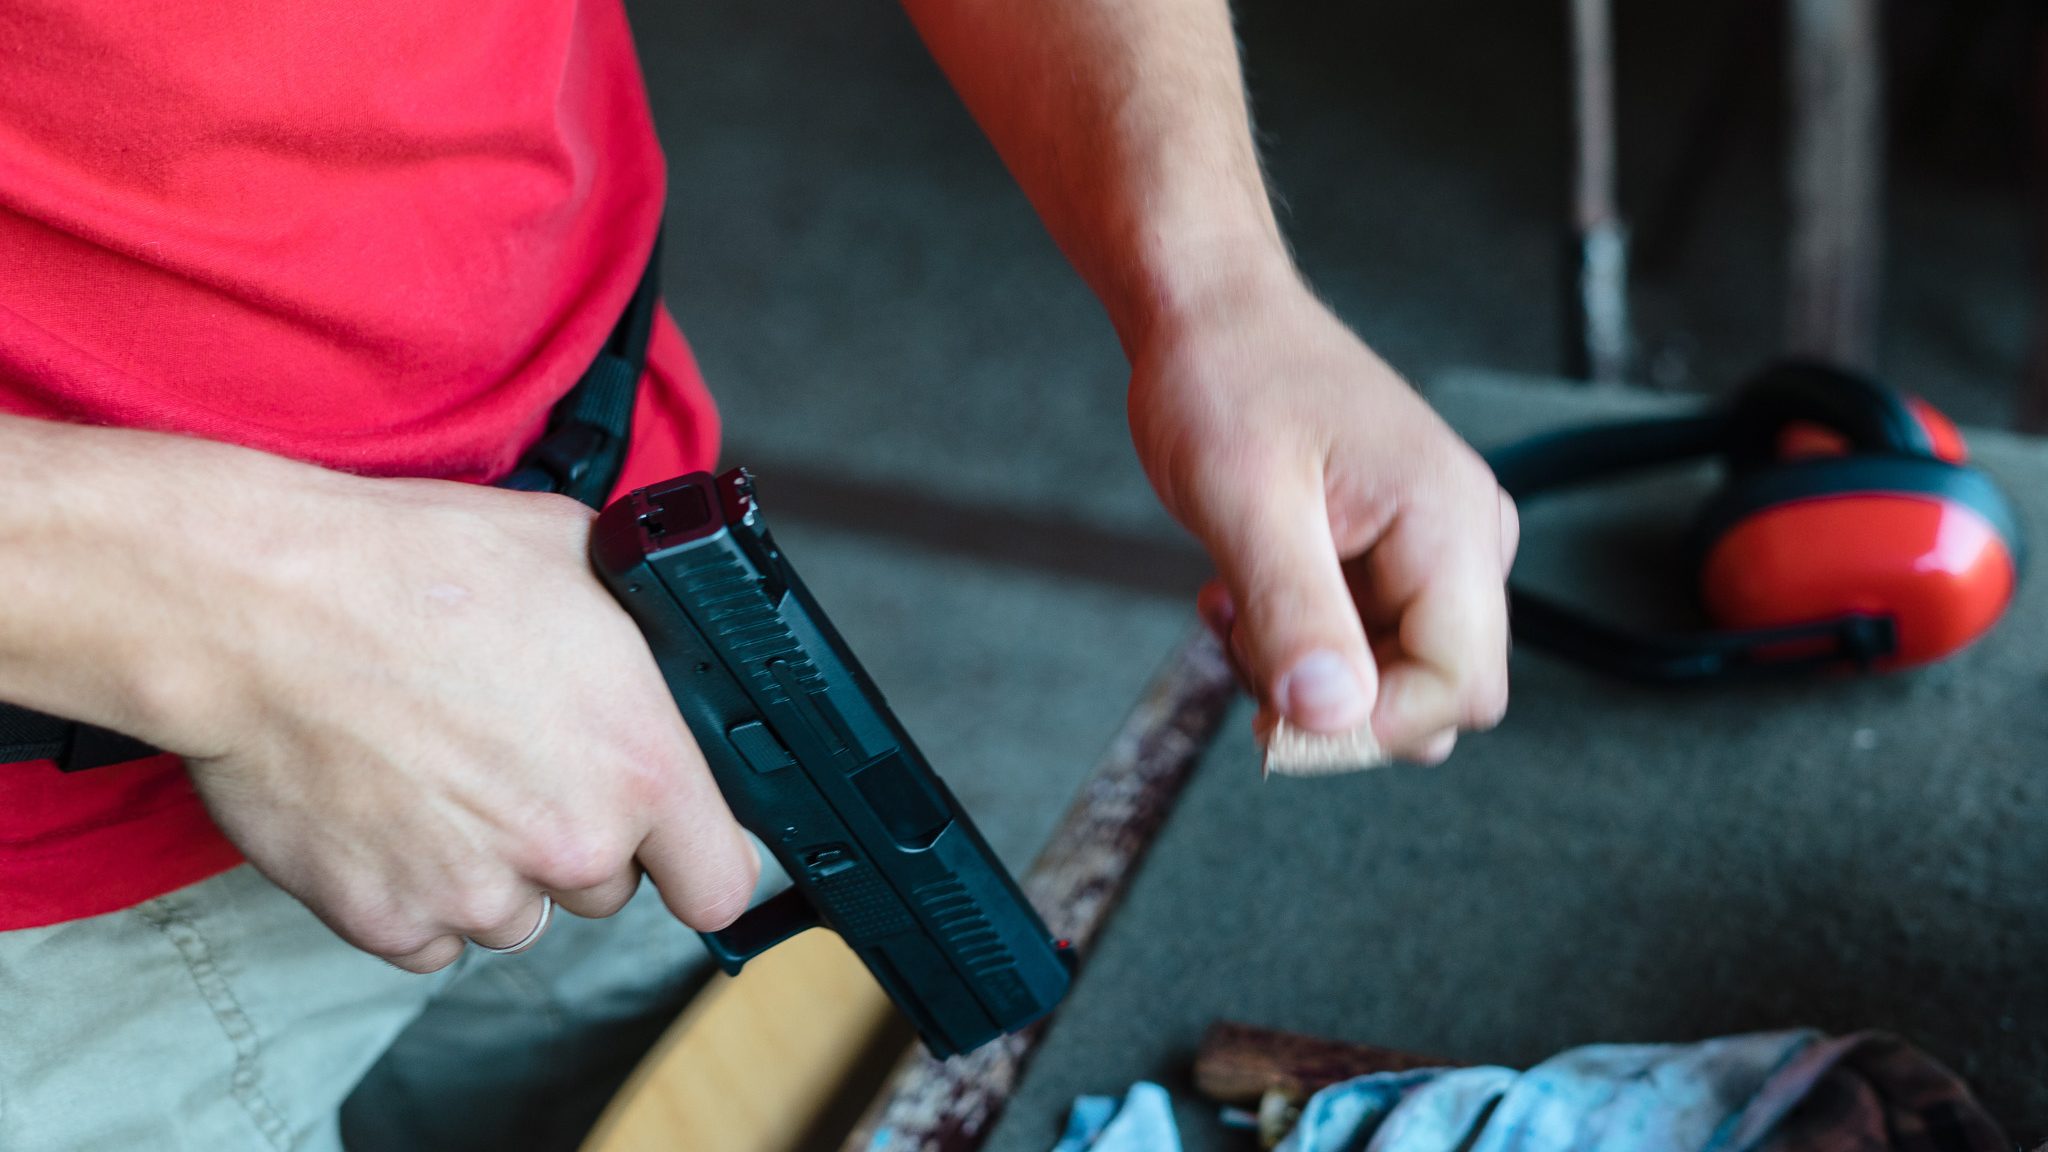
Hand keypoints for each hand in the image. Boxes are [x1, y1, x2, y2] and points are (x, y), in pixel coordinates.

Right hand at [154, 470, 758, 971]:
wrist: (258, 605)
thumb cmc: (411, 567)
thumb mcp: (578, 558)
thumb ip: (645, 639)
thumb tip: (672, 651)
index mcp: (638, 765)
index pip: (721, 881)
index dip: (701, 859)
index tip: (678, 842)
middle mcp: (569, 845)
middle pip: (608, 888)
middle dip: (578, 838)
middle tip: (522, 762)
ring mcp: (473, 892)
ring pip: (518, 915)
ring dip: (496, 869)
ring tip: (445, 778)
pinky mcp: (383, 919)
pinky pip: (430, 937)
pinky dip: (416, 894)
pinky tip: (393, 813)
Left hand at [1127, 268, 1517, 762]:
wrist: (1206, 315)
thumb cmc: (1225, 378)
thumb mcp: (1243, 501)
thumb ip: (1295, 612)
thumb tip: (1332, 719)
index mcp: (1452, 521)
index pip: (1460, 689)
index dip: (1372, 727)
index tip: (1278, 716)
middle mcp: (1466, 538)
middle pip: (1436, 698)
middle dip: (1336, 703)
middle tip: (1246, 644)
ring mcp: (1434, 549)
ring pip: (1391, 680)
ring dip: (1305, 672)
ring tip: (1234, 604)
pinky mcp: (1395, 557)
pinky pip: (1364, 645)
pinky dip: (1298, 643)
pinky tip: (1243, 592)